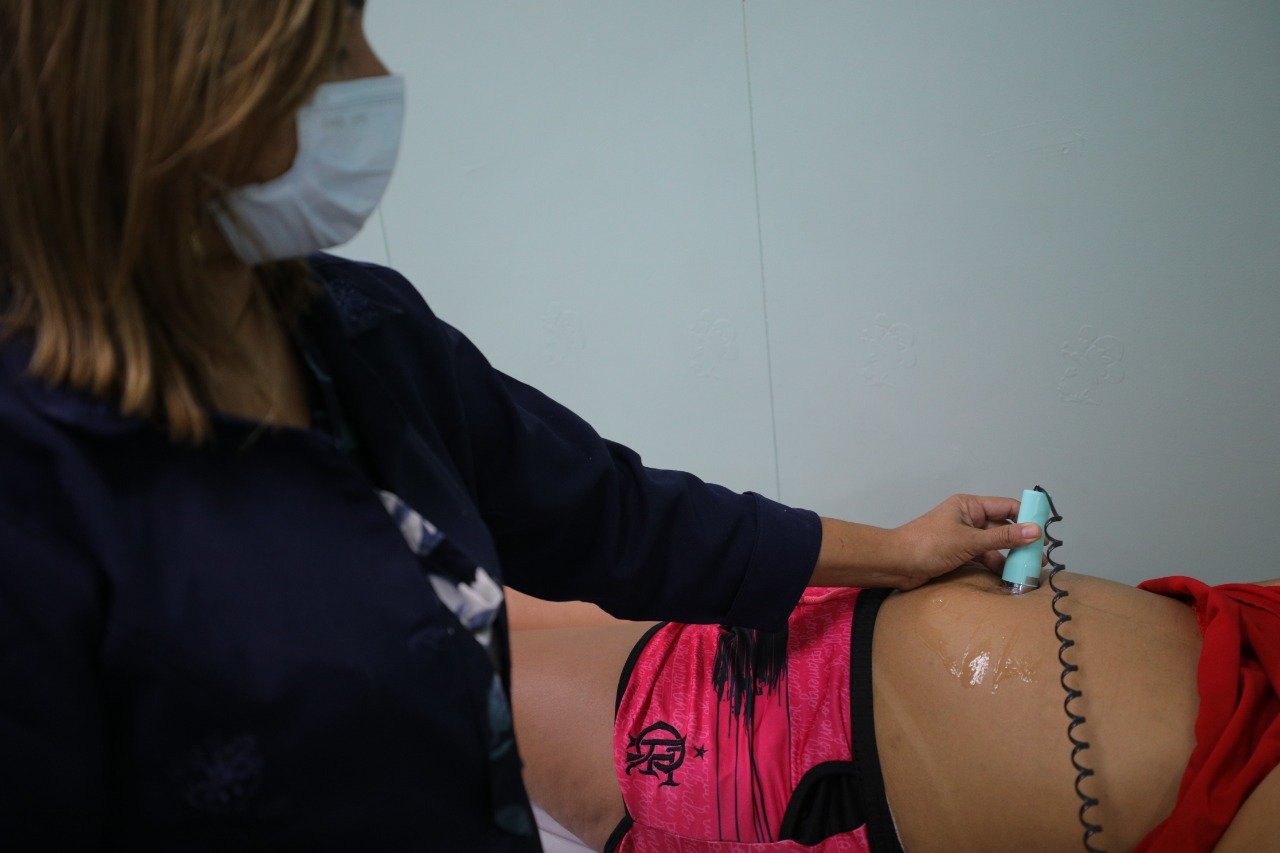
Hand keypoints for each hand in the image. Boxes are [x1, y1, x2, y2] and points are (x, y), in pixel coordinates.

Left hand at [892, 494, 1040, 586]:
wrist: (896, 564)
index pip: (1006, 507)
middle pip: (1003, 527)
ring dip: (1010, 557)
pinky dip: (996, 566)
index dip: (1027, 517)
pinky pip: (984, 558)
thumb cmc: (927, 545)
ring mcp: (963, 537)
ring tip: (1029, 571)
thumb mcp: (969, 541)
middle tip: (1041, 557)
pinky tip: (1009, 577)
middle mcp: (968, 519)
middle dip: (1021, 541)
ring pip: (994, 545)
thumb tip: (1034, 530)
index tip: (1046, 532)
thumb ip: (1002, 537)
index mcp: (969, 506)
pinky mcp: (959, 554)